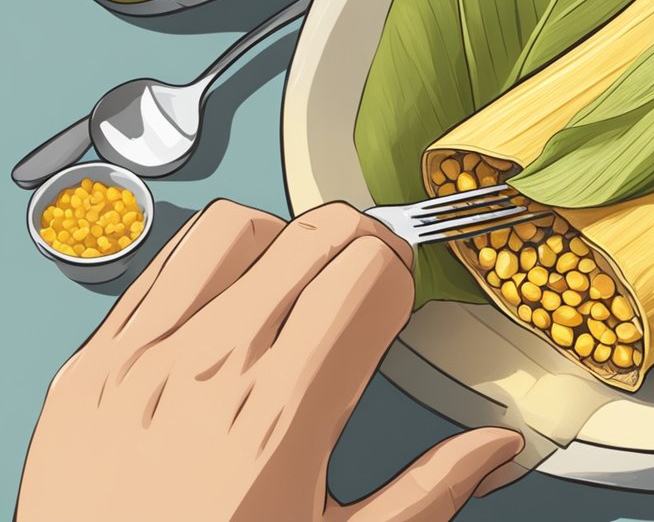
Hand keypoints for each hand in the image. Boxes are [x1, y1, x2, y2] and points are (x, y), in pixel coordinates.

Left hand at [17, 200, 522, 521]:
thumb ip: (427, 492)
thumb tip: (496, 448)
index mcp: (283, 415)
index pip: (368, 274)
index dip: (401, 275)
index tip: (400, 299)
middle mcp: (211, 368)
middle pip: (316, 233)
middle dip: (360, 244)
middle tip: (366, 281)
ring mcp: (142, 357)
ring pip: (237, 226)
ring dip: (281, 240)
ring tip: (293, 282)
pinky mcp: (91, 361)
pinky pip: (161, 262)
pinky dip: (207, 261)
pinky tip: (226, 301)